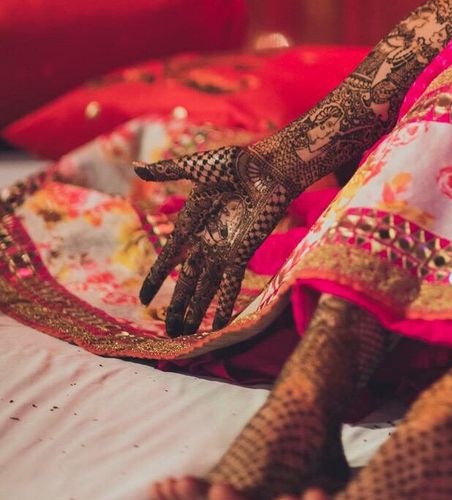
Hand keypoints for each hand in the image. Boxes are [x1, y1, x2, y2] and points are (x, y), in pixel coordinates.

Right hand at [133, 145, 297, 335]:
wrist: (268, 166)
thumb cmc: (235, 163)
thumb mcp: (196, 167)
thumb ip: (166, 171)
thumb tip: (135, 167)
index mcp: (192, 221)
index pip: (168, 257)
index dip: (155, 278)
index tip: (144, 299)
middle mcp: (206, 240)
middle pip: (187, 281)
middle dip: (177, 306)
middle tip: (167, 332)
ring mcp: (224, 249)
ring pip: (206, 288)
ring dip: (196, 312)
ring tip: (185, 337)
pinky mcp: (243, 252)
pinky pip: (230, 284)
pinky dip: (222, 306)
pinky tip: (217, 327)